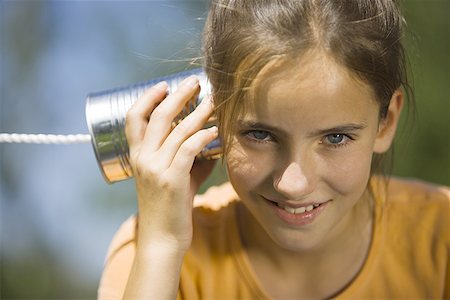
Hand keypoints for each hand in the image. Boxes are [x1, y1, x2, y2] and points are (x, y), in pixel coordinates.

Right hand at [125, 75, 217, 251]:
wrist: (162, 239)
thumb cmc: (169, 208)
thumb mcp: (175, 178)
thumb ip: (189, 158)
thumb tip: (210, 140)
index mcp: (137, 157)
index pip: (133, 119)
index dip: (147, 98)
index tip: (163, 85)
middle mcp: (143, 159)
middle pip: (157, 116)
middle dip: (177, 95)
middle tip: (194, 81)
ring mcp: (156, 169)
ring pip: (177, 130)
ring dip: (198, 112)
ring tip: (213, 100)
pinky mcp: (172, 180)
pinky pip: (189, 149)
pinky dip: (204, 135)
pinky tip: (215, 129)